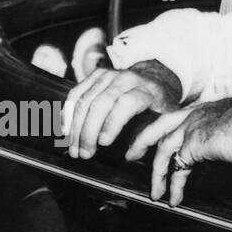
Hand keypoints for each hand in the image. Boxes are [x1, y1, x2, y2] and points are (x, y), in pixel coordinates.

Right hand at [61, 61, 182, 159]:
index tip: (103, 143)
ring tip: (73, 148)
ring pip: (85, 100)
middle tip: (84, 154)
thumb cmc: (159, 104)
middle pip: (100, 104)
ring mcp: (108, 75)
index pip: (126, 103)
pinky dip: (68, 113)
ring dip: (75, 127)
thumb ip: (150, 137)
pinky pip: (75, 93)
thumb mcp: (165, 119)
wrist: (155, 78)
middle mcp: (126, 79)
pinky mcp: (95, 75)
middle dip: (88, 132)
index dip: (113, 123)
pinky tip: (65, 130)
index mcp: (146, 90)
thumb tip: (130, 156)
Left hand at [126, 97, 231, 205]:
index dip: (163, 131)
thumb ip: (221, 133)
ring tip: (156, 193)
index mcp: (203, 108)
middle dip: (141, 141)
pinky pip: (176, 169)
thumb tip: (221, 145)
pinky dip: (173, 185)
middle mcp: (192, 115)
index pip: (175, 119)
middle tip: (131, 155)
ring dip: (157, 175)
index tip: (155, 141)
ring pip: (163, 151)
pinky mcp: (191, 145)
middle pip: (158, 127)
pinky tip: (174, 197)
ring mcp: (190, 128)